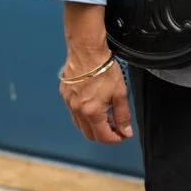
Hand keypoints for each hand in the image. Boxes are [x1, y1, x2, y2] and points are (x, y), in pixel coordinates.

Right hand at [61, 2, 132, 143]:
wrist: (86, 51)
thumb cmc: (104, 69)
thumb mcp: (119, 93)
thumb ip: (122, 115)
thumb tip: (125, 131)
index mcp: (92, 112)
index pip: (103, 137)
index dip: (115, 139)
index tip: (122, 134)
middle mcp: (77, 111)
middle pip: (90, 135)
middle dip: (104, 134)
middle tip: (116, 126)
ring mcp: (69, 103)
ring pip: (80, 125)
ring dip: (93, 125)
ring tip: (106, 115)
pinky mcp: (65, 95)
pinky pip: (74, 112)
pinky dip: (84, 115)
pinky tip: (94, 105)